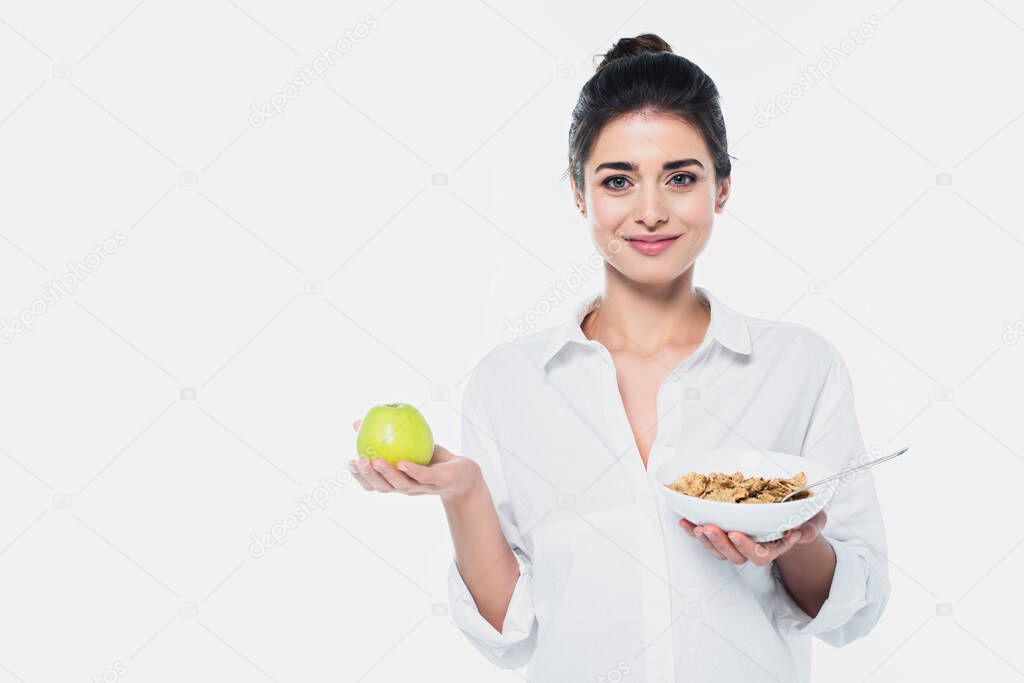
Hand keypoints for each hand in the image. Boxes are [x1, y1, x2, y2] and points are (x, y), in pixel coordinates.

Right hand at [347, 443, 480, 501]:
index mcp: (395, 482)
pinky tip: (402, 461)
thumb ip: (384, 436)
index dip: (359, 476)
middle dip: (368, 475)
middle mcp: (406, 488)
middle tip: (358, 461)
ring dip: (386, 474)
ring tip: (375, 460)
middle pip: (382, 486)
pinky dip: (411, 470)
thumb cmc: (430, 459)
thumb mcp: (406, 445)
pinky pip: (422, 476)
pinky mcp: (437, 482)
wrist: (463, 474)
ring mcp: (421, 487)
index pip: (372, 484)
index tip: (349, 462)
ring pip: (400, 484)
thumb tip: (357, 422)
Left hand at [678, 510, 826, 565]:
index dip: (746, 547)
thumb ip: (812, 526)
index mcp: (774, 547)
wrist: (790, 511)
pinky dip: (693, 530)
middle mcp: (754, 549)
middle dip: (720, 543)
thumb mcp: (814, 518)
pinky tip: (684, 522)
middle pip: (734, 555)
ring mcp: (738, 543)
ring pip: (719, 550)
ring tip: (696, 527)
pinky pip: (707, 537)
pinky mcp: (724, 533)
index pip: (760, 555)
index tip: (736, 534)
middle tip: (709, 529)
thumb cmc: (804, 516)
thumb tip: (800, 532)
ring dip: (705, 540)